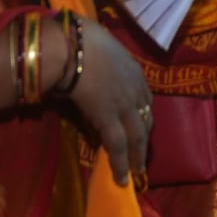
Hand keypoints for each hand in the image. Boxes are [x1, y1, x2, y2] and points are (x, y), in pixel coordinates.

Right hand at [62, 21, 153, 186]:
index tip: (141, 127)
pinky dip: (121, 163)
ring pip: (136, 137)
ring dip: (136, 157)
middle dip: (144, 141)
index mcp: (134, 70)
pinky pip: (117, 145)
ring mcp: (124, 104)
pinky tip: (122, 178)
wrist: (71, 44)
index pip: (145, 99)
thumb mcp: (100, 47)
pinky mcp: (109, 118)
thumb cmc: (79, 38)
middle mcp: (135, 89)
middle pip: (145, 120)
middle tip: (142, 157)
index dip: (143, 116)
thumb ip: (101, 61)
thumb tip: (86, 67)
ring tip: (136, 174)